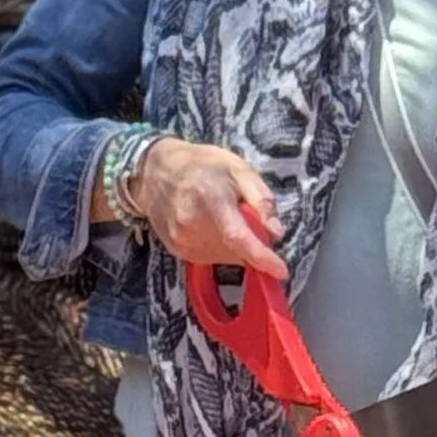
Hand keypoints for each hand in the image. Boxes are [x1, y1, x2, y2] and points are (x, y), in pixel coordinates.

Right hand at [128, 139, 285, 277]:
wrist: (155, 172)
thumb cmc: (203, 165)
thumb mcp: (239, 169)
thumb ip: (261, 199)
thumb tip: (277, 232)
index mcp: (212, 200)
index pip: (238, 238)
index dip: (261, 257)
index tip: (281, 271)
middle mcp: (192, 224)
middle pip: (234, 251)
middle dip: (252, 246)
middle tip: (248, 221)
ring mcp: (181, 239)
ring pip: (223, 258)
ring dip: (235, 248)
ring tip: (226, 220)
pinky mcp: (176, 249)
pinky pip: (208, 258)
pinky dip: (219, 249)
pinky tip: (213, 228)